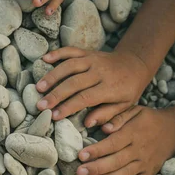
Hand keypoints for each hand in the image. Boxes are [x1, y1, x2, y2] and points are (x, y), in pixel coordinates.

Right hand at [35, 47, 150, 124]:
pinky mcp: (88, 52)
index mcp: (110, 87)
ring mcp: (93, 59)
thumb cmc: (128, 90)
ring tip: (38, 87)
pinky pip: (71, 51)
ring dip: (52, 76)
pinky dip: (57, 53)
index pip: (85, 97)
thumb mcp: (125, 106)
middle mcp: (100, 71)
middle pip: (74, 82)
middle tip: (41, 105)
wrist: (135, 64)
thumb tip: (89, 123)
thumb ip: (108, 115)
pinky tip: (44, 58)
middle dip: (55, 94)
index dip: (68, 106)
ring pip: (69, 66)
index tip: (54, 116)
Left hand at [76, 106, 174, 174]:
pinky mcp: (150, 172)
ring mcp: (145, 163)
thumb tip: (104, 128)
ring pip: (125, 174)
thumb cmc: (147, 118)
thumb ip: (118, 117)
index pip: (113, 143)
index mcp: (133, 133)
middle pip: (117, 161)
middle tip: (80, 172)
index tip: (81, 155)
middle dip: (97, 168)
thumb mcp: (134, 110)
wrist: (174, 130)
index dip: (97, 150)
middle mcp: (140, 150)